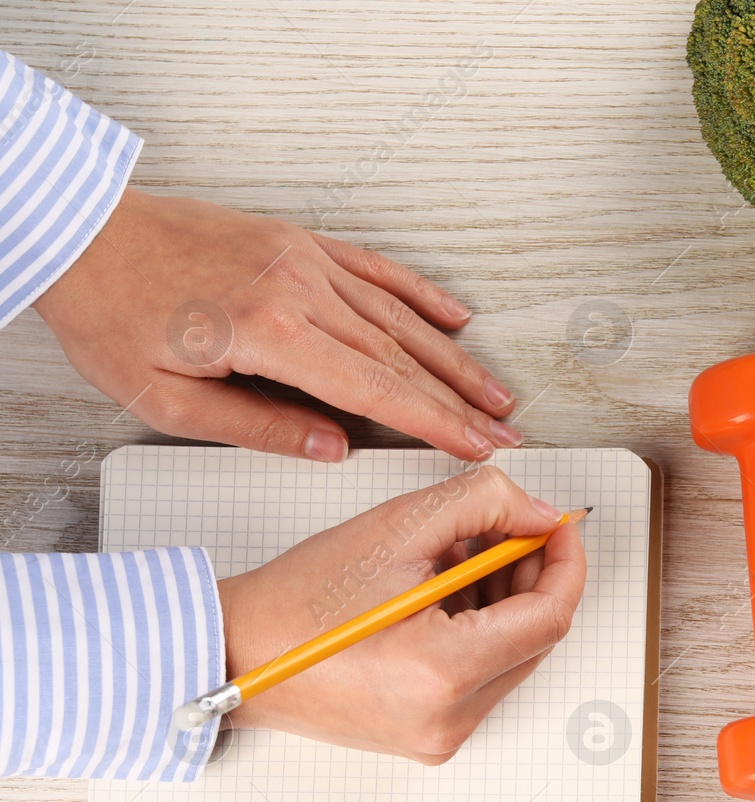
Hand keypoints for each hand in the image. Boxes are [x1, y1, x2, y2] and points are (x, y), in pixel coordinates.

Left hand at [34, 188, 522, 461]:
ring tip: (493, 392)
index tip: (475, 446)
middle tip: (504, 431)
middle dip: (460, 399)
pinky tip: (456, 317)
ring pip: (398, 316)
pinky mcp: (299, 241)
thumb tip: (333, 447)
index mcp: (267, 332)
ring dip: (452, 357)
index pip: (375, 387)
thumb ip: (256, 426)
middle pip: (400, 355)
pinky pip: (376, 270)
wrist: (83, 234)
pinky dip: (420, 295)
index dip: (434, 422)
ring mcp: (303, 260)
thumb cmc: (112, 316)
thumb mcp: (164, 399)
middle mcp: (297, 289)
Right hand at [217, 467, 584, 762]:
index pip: (549, 617)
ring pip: (510, 656)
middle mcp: (448, 719)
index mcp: (443, 674)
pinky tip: (443, 591)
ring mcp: (439, 736)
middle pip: (535, 638)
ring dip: (503, 600)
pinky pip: (480, 677)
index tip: (558, 525)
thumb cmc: (298, 600)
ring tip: (460, 554)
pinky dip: (477, 630)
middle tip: (512, 527)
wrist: (235, 652)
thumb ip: (483, 504)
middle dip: (531, 575)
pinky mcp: (427, 737)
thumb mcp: (398, 527)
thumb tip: (538, 513)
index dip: (564, 562)